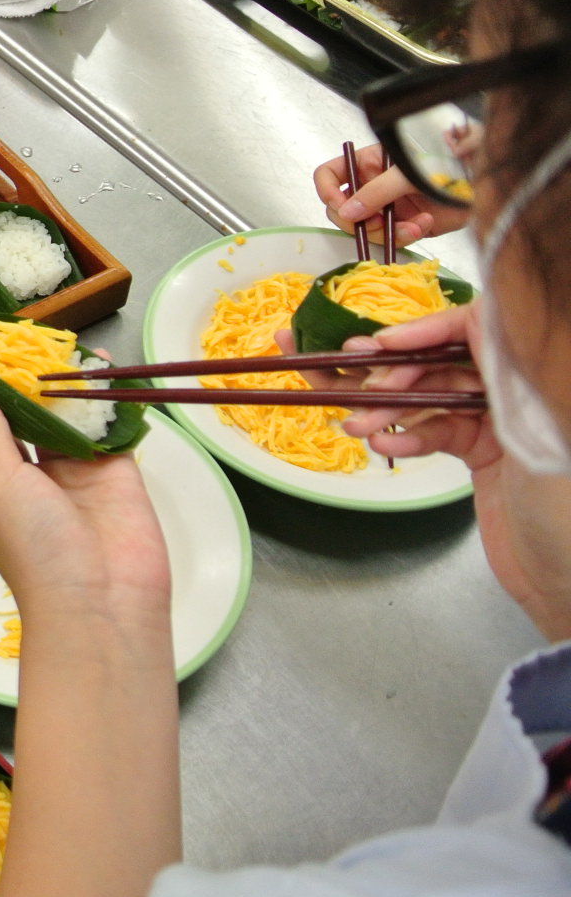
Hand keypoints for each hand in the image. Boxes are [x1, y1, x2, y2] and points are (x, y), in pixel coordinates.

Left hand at [0, 353, 170, 618]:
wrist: (105, 603)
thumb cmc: (37, 551)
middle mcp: (20, 475)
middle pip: (2, 416)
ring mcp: (67, 472)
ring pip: (52, 414)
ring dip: (48, 379)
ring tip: (44, 339)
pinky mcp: (110, 470)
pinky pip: (101, 423)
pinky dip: (98, 393)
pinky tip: (97, 363)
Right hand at [286, 309, 570, 638]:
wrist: (567, 585)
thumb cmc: (569, 515)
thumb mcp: (539, 433)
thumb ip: (510, 372)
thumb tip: (484, 311)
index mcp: (539, 378)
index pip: (480, 328)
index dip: (426, 329)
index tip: (382, 344)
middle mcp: (520, 391)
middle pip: (445, 361)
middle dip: (393, 370)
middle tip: (347, 375)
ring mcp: (501, 422)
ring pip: (431, 397)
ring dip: (387, 407)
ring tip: (352, 424)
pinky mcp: (483, 452)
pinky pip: (434, 430)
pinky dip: (405, 437)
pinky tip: (384, 446)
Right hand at [312, 142, 469, 246]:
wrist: (483, 184)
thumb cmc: (449, 165)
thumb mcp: (408, 173)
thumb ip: (376, 192)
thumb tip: (347, 213)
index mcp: (369, 162)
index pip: (330, 174)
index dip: (327, 191)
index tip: (342, 208)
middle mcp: (373, 185)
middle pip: (341, 209)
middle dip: (359, 221)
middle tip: (378, 223)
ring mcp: (386, 206)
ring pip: (364, 229)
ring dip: (386, 232)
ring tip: (413, 226)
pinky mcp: (402, 225)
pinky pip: (388, 238)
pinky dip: (404, 236)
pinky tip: (423, 225)